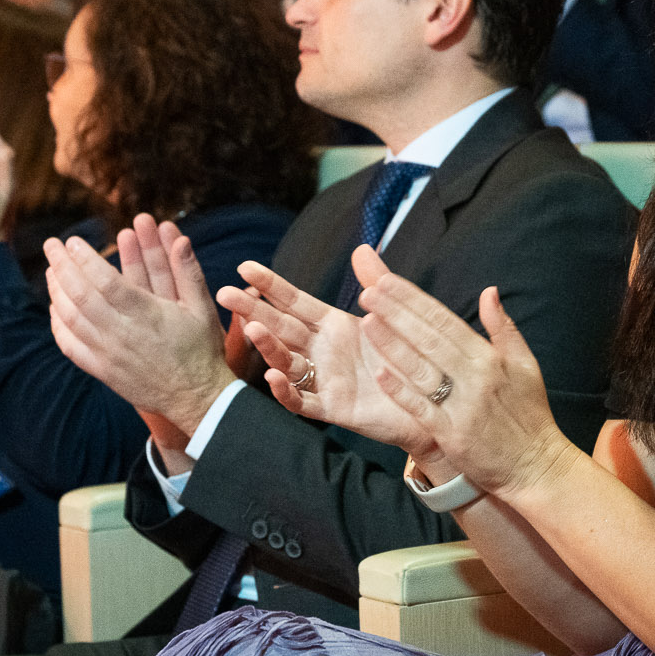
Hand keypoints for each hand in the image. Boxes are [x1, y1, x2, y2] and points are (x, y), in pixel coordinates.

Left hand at [43, 223, 236, 440]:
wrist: (195, 397)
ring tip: (51, 270)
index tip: (73, 241)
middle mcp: (122, 333)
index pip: (105, 280)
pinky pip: (70, 346)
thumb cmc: (200, 349)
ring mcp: (108, 354)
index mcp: (146, 314)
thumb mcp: (202, 308)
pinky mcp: (102, 371)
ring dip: (57, 291)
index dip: (85, 258)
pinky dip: (58, 324)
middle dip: (62, 266)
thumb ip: (189, 272)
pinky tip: (55, 307)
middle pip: (81, 295)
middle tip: (51, 245)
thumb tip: (183, 240)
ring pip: (71, 318)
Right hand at [220, 247, 436, 459]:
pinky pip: (302, 401)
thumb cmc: (408, 356)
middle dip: (253, 311)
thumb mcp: (391, 317)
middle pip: (281, 327)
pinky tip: (273, 376)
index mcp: (332, 325)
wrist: (430, 402)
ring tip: (253, 329)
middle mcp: (321, 350)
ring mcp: (323, 379)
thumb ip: (376, 284)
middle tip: (224, 294)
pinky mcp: (331, 408)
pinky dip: (286, 391)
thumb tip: (362, 247)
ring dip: (268, 346)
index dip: (270, 285)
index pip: (294, 301)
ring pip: (286, 361)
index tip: (245, 267)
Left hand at [359, 276, 575, 501]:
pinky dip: (401, 390)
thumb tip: (489, 291)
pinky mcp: (452, 434)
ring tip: (366, 321)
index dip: (415, 300)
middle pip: (429, 339)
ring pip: (421, 369)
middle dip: (396, 313)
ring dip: (392, 345)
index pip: (445, 321)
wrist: (537, 465)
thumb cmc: (529, 414)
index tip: (388, 281)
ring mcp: (462, 406)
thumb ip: (503, 327)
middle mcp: (475, 377)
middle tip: (368, 291)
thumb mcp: (525, 364)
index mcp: (489, 358)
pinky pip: (421, 408)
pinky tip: (379, 373)